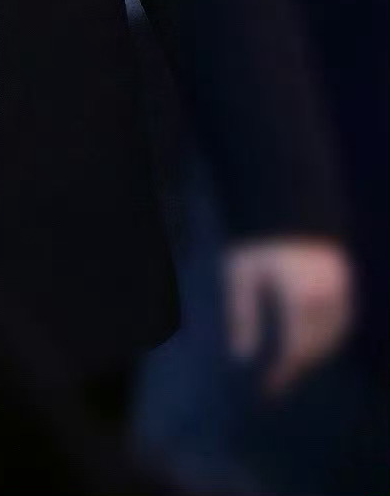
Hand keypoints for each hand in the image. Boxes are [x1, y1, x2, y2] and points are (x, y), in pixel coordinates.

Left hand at [223, 238, 354, 394]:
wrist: (283, 192)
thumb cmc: (256, 234)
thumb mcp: (239, 274)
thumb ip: (241, 315)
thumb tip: (242, 358)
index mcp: (299, 298)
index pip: (294, 350)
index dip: (282, 375)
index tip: (267, 390)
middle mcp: (326, 296)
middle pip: (318, 345)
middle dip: (300, 365)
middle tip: (280, 377)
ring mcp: (340, 283)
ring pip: (336, 333)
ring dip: (318, 351)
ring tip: (296, 360)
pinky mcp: (344, 271)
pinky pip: (344, 315)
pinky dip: (331, 332)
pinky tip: (316, 333)